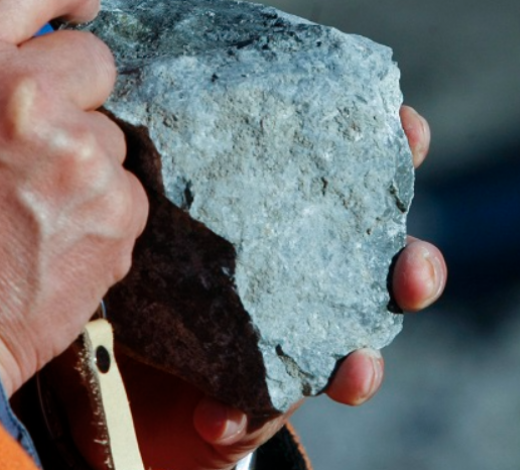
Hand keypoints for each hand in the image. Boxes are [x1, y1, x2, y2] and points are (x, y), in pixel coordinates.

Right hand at [0, 0, 147, 395]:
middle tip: (28, 138)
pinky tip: (44, 242)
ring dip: (76, 160)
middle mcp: (25, 91)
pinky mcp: (117, 213)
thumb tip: (7, 41)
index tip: (79, 0)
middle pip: (91, 57)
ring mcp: (79, 154)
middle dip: (68, 88)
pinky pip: (121, 190)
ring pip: (106, 132)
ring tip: (22, 209)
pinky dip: (93, 212)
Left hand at [102, 105, 446, 469]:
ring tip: (356, 370)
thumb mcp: (139, 197)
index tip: (406, 128)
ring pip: (356, 352)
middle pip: (387, 265)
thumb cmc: (133, 251)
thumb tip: (132, 104)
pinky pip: (261, 413)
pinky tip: (216, 416)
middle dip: (415, 268)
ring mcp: (292, 341)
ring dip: (365, 363)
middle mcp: (307, 271)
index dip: (394, 142)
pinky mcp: (254, 401)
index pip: (356, 166)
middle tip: (412, 275)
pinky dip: (241, 416)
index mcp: (289, 208)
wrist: (103, 354)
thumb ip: (151, 163)